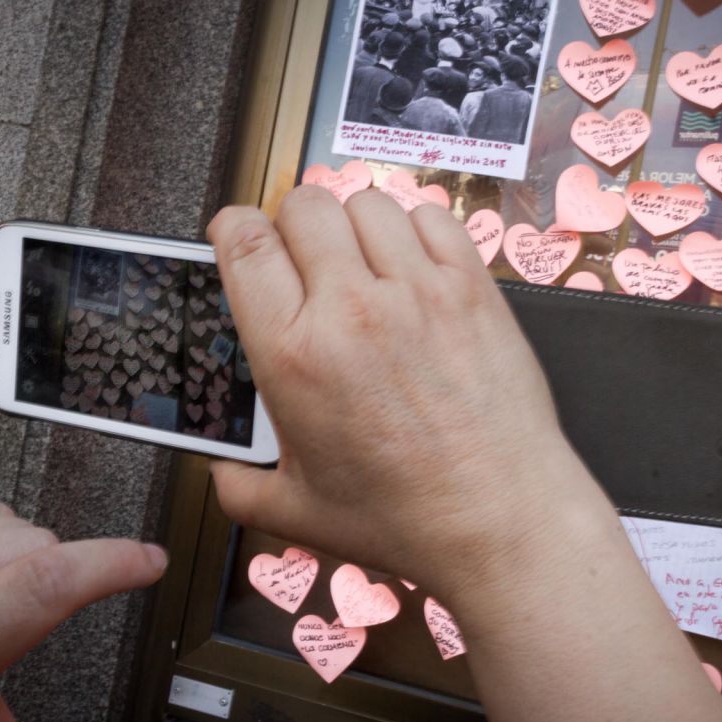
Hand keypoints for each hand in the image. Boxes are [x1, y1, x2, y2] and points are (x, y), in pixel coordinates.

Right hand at [206, 186, 595, 596]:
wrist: (500, 519)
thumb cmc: (406, 519)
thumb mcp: (296, 512)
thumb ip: (239, 487)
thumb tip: (222, 470)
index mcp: (294, 355)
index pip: (246, 244)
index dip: (233, 227)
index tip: (237, 236)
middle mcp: (351, 310)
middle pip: (303, 206)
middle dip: (292, 224)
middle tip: (304, 259)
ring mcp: (417, 291)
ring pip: (367, 202)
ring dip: (354, 225)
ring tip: (362, 262)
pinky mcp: (471, 288)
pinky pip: (432, 218)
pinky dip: (415, 229)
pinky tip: (414, 266)